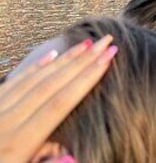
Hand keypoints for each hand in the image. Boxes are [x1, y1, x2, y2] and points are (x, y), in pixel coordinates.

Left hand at [0, 35, 116, 162]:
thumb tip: (69, 155)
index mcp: (17, 145)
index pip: (59, 103)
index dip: (86, 79)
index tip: (109, 58)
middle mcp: (4, 124)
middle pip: (49, 85)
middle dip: (81, 62)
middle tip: (106, 41)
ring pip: (32, 80)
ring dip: (63, 60)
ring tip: (85, 44)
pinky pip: (12, 84)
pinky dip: (34, 69)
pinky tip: (50, 57)